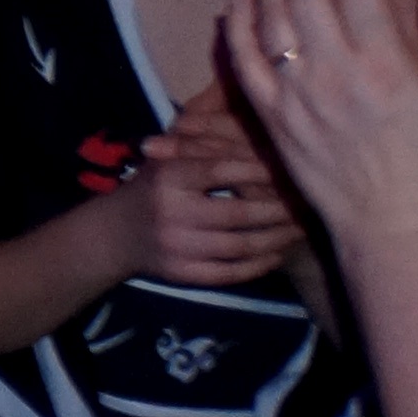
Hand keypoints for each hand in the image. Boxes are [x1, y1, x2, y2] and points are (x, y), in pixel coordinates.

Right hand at [135, 82, 308, 286]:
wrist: (112, 235)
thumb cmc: (150, 190)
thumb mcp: (166, 162)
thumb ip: (203, 150)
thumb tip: (254, 142)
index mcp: (167, 177)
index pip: (222, 170)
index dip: (259, 171)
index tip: (288, 171)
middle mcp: (172, 212)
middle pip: (239, 213)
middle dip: (278, 210)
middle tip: (305, 205)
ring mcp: (178, 247)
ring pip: (241, 246)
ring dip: (277, 239)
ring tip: (298, 230)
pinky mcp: (184, 274)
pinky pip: (232, 272)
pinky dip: (260, 265)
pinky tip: (276, 254)